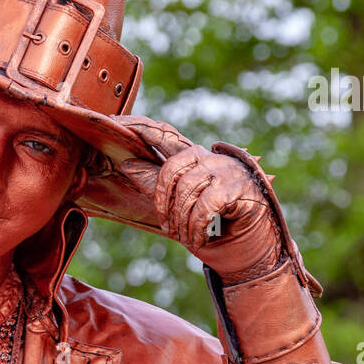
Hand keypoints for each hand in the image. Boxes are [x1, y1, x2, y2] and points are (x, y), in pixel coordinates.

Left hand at [119, 125, 283, 283]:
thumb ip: (154, 182)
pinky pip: (206, 205)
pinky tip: (198, 238)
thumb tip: (125, 163)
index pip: (162, 135)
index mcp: (190, 157)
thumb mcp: (176, 202)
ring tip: (184, 236)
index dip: (140, 127)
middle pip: (171, 170)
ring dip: (181, 220)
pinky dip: (197, 226)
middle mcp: (208, 157)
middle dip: (164, 203)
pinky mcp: (239, 187)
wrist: (249, 242)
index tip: (114, 121)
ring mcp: (225, 169)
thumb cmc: (210, 219)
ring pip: (188, 190)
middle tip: (167, 227)